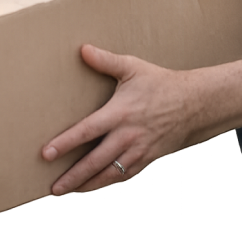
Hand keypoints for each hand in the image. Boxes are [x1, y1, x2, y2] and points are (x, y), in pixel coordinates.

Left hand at [41, 45, 197, 194]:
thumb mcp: (133, 67)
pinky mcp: (148, 159)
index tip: (46, 154)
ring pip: (109, 174)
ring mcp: (139, 151)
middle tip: (52, 189)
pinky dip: (108, 183)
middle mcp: (128, 136)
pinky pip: (125, 176)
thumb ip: (106, 60)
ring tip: (68, 192)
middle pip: (95, 162)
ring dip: (88, 185)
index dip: (65, 143)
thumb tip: (82, 49)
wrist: (194, 104)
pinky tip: (94, 186)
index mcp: (120, 113)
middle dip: (73, 177)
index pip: (87, 131)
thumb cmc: (159, 83)